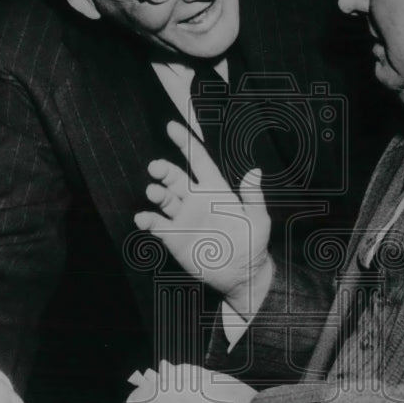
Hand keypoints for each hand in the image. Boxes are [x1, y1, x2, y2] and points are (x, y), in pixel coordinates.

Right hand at [134, 121, 271, 312]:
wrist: (242, 276)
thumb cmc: (254, 244)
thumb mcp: (259, 220)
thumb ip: (254, 196)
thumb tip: (255, 170)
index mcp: (217, 190)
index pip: (199, 161)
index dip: (186, 143)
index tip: (172, 126)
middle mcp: (197, 200)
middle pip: (176, 177)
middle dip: (164, 170)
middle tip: (156, 167)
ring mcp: (184, 217)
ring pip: (165, 198)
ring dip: (157, 193)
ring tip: (154, 191)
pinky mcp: (175, 237)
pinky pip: (158, 224)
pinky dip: (148, 219)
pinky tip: (144, 218)